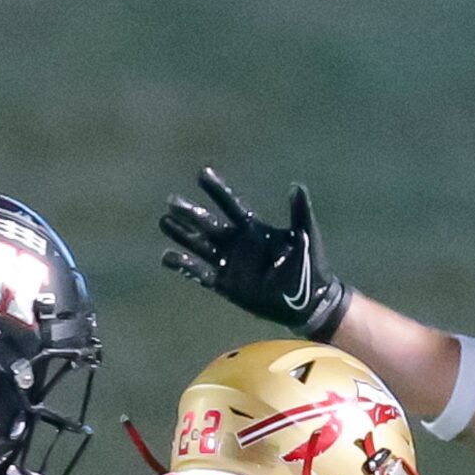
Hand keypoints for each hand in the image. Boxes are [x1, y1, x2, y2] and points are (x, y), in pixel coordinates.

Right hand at [157, 167, 350, 340]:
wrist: (309, 301)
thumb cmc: (311, 264)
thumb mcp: (307, 235)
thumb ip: (300, 213)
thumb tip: (296, 187)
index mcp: (253, 228)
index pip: (231, 204)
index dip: (217, 190)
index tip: (202, 174)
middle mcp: (236, 243)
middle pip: (208, 223)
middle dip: (190, 213)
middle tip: (171, 200)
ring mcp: (229, 263)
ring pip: (199, 245)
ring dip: (182, 234)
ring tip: (164, 221)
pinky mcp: (224, 284)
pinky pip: (199, 273)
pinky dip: (184, 265)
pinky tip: (167, 257)